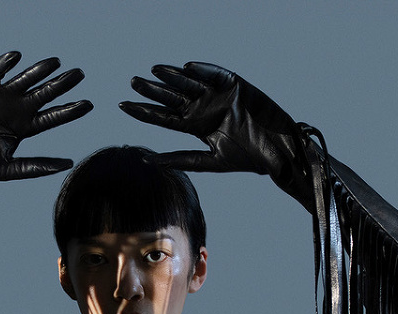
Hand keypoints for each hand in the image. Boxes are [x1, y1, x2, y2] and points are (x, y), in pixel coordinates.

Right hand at [0, 52, 92, 200]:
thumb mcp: (9, 169)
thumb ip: (38, 166)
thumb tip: (69, 164)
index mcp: (24, 128)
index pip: (52, 116)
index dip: (70, 110)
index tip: (89, 105)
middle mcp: (15, 110)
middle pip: (44, 94)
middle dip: (61, 84)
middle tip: (80, 74)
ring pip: (24, 79)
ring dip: (39, 70)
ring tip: (56, 63)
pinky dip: (3, 64)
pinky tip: (16, 57)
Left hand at [120, 62, 308, 194]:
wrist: (276, 150)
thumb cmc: (246, 158)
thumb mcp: (210, 161)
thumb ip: (181, 160)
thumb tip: (148, 161)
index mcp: (195, 126)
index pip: (163, 117)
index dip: (143, 111)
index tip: (122, 106)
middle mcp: (203, 108)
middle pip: (172, 97)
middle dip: (152, 90)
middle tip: (131, 82)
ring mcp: (217, 95)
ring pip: (190, 84)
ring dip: (172, 76)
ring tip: (153, 71)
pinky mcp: (235, 85)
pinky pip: (216, 74)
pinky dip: (203, 70)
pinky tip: (186, 68)